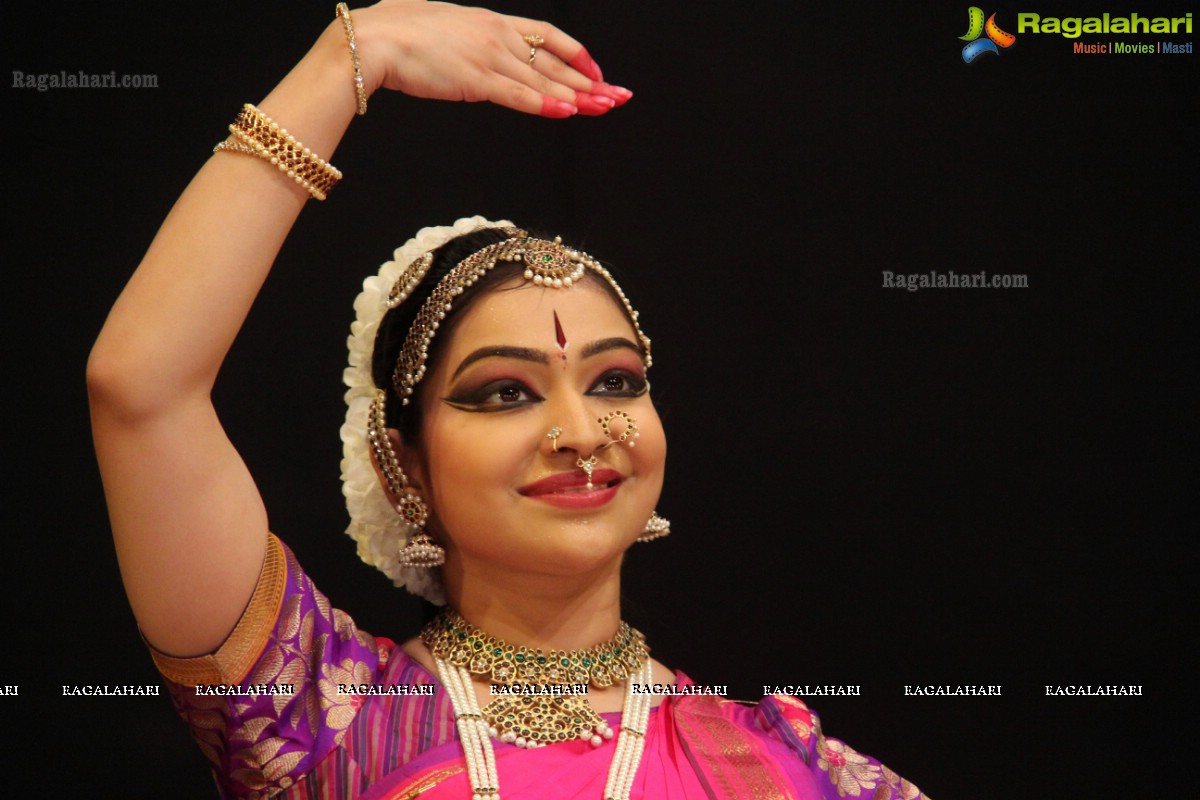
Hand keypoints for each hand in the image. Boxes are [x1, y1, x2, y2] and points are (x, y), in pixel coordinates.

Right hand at [350, 1, 631, 116]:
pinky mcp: (477, 79)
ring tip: (607, 109)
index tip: (596, 72)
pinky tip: (569, 112)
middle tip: (620, 97)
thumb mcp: (442, 28)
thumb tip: (466, 51)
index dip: (577, 54)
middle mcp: (497, 35)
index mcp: (491, 20)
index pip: (548, 35)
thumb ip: (464, 40)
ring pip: (545, 80)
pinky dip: (547, 104)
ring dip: (580, 97)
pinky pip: (521, 95)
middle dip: (592, 82)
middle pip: (556, 62)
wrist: (372, 39)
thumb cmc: (395, 32)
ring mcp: (489, 57)